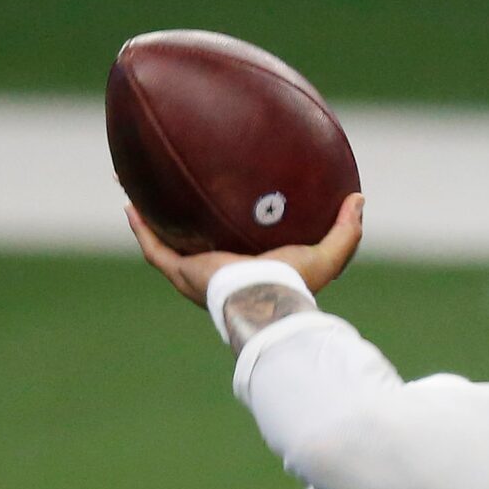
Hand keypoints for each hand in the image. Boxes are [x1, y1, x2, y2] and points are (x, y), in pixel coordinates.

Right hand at [126, 190, 363, 306]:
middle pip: (195, 240)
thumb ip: (347, 229)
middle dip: (183, 218)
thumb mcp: (329, 254)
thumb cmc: (298, 284)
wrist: (268, 301)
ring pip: (167, 242)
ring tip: (138, 188)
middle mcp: (219, 272)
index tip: (223, 201)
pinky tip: (129, 203)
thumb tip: (359, 197)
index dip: (227, 225)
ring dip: (152, 217)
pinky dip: (141, 229)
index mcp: (250, 268)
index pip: (235, 244)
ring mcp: (197, 274)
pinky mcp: (182, 274)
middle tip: (176, 189)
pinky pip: (155, 248)